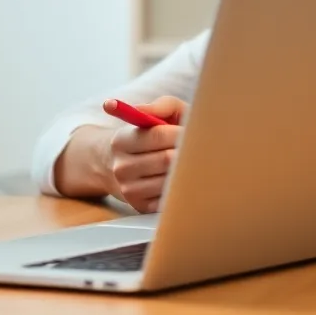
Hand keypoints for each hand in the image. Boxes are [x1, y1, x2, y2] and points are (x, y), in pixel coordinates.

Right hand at [105, 96, 186, 213]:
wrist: (115, 164)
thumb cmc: (145, 136)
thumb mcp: (150, 115)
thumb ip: (157, 106)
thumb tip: (144, 110)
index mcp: (121, 140)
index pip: (157, 135)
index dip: (181, 132)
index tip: (192, 131)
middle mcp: (121, 166)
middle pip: (167, 160)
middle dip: (187, 152)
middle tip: (199, 147)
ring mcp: (129, 189)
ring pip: (171, 180)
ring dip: (188, 171)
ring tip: (193, 163)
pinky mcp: (141, 207)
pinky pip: (171, 198)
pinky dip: (183, 189)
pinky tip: (184, 180)